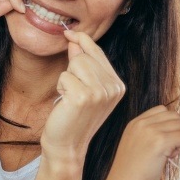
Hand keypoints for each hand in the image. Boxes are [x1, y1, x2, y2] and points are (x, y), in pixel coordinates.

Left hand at [41, 30, 125, 165]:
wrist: (67, 146)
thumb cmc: (73, 117)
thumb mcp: (84, 88)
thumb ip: (83, 64)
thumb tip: (75, 40)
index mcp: (118, 85)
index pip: (98, 52)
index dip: (83, 40)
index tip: (69, 33)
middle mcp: (113, 88)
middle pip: (85, 56)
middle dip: (73, 68)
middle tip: (73, 91)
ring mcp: (100, 93)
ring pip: (76, 63)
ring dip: (66, 78)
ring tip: (70, 97)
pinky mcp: (83, 97)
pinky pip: (64, 76)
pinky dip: (60, 88)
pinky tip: (65, 103)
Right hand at [108, 106, 179, 179]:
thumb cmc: (131, 172)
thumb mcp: (135, 143)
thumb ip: (148, 132)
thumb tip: (172, 129)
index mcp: (135, 122)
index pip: (162, 110)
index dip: (168, 125)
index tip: (162, 141)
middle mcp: (142, 123)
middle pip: (174, 116)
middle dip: (176, 131)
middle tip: (168, 149)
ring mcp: (151, 131)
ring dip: (179, 140)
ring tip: (168, 154)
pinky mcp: (160, 141)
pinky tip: (169, 158)